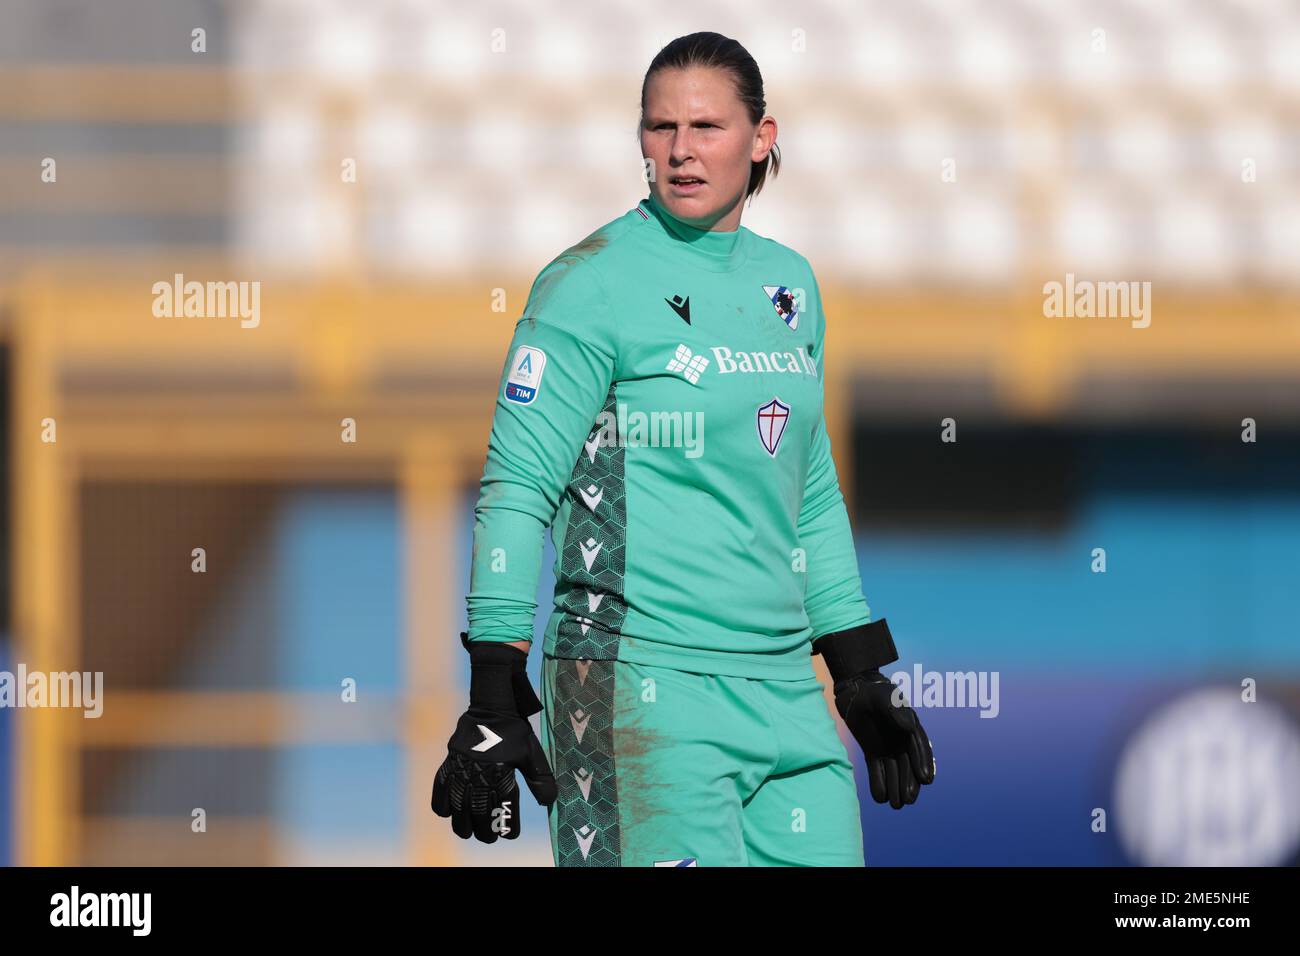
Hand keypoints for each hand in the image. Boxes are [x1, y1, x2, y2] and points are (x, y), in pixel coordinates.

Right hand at [431, 636, 556, 841]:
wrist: (492, 704)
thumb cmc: (515, 730)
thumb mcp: (532, 754)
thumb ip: (540, 780)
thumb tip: (549, 804)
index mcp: (501, 773)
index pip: (503, 809)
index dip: (506, 826)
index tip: (509, 835)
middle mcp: (479, 774)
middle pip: (477, 813)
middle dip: (483, 830)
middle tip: (489, 837)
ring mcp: (461, 768)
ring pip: (456, 806)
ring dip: (461, 823)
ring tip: (467, 832)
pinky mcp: (450, 761)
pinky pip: (440, 788)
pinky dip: (441, 803)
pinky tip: (447, 813)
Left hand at [834, 669, 935, 808]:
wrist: (855, 690)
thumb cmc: (873, 691)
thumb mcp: (885, 697)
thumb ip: (896, 710)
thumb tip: (910, 727)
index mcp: (910, 727)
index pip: (919, 748)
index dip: (923, 763)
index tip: (926, 779)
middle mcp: (901, 741)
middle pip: (908, 765)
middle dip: (909, 783)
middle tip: (908, 800)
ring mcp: (887, 748)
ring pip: (894, 771)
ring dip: (896, 787)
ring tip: (896, 805)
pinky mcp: (873, 752)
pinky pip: (877, 769)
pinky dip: (879, 783)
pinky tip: (880, 798)